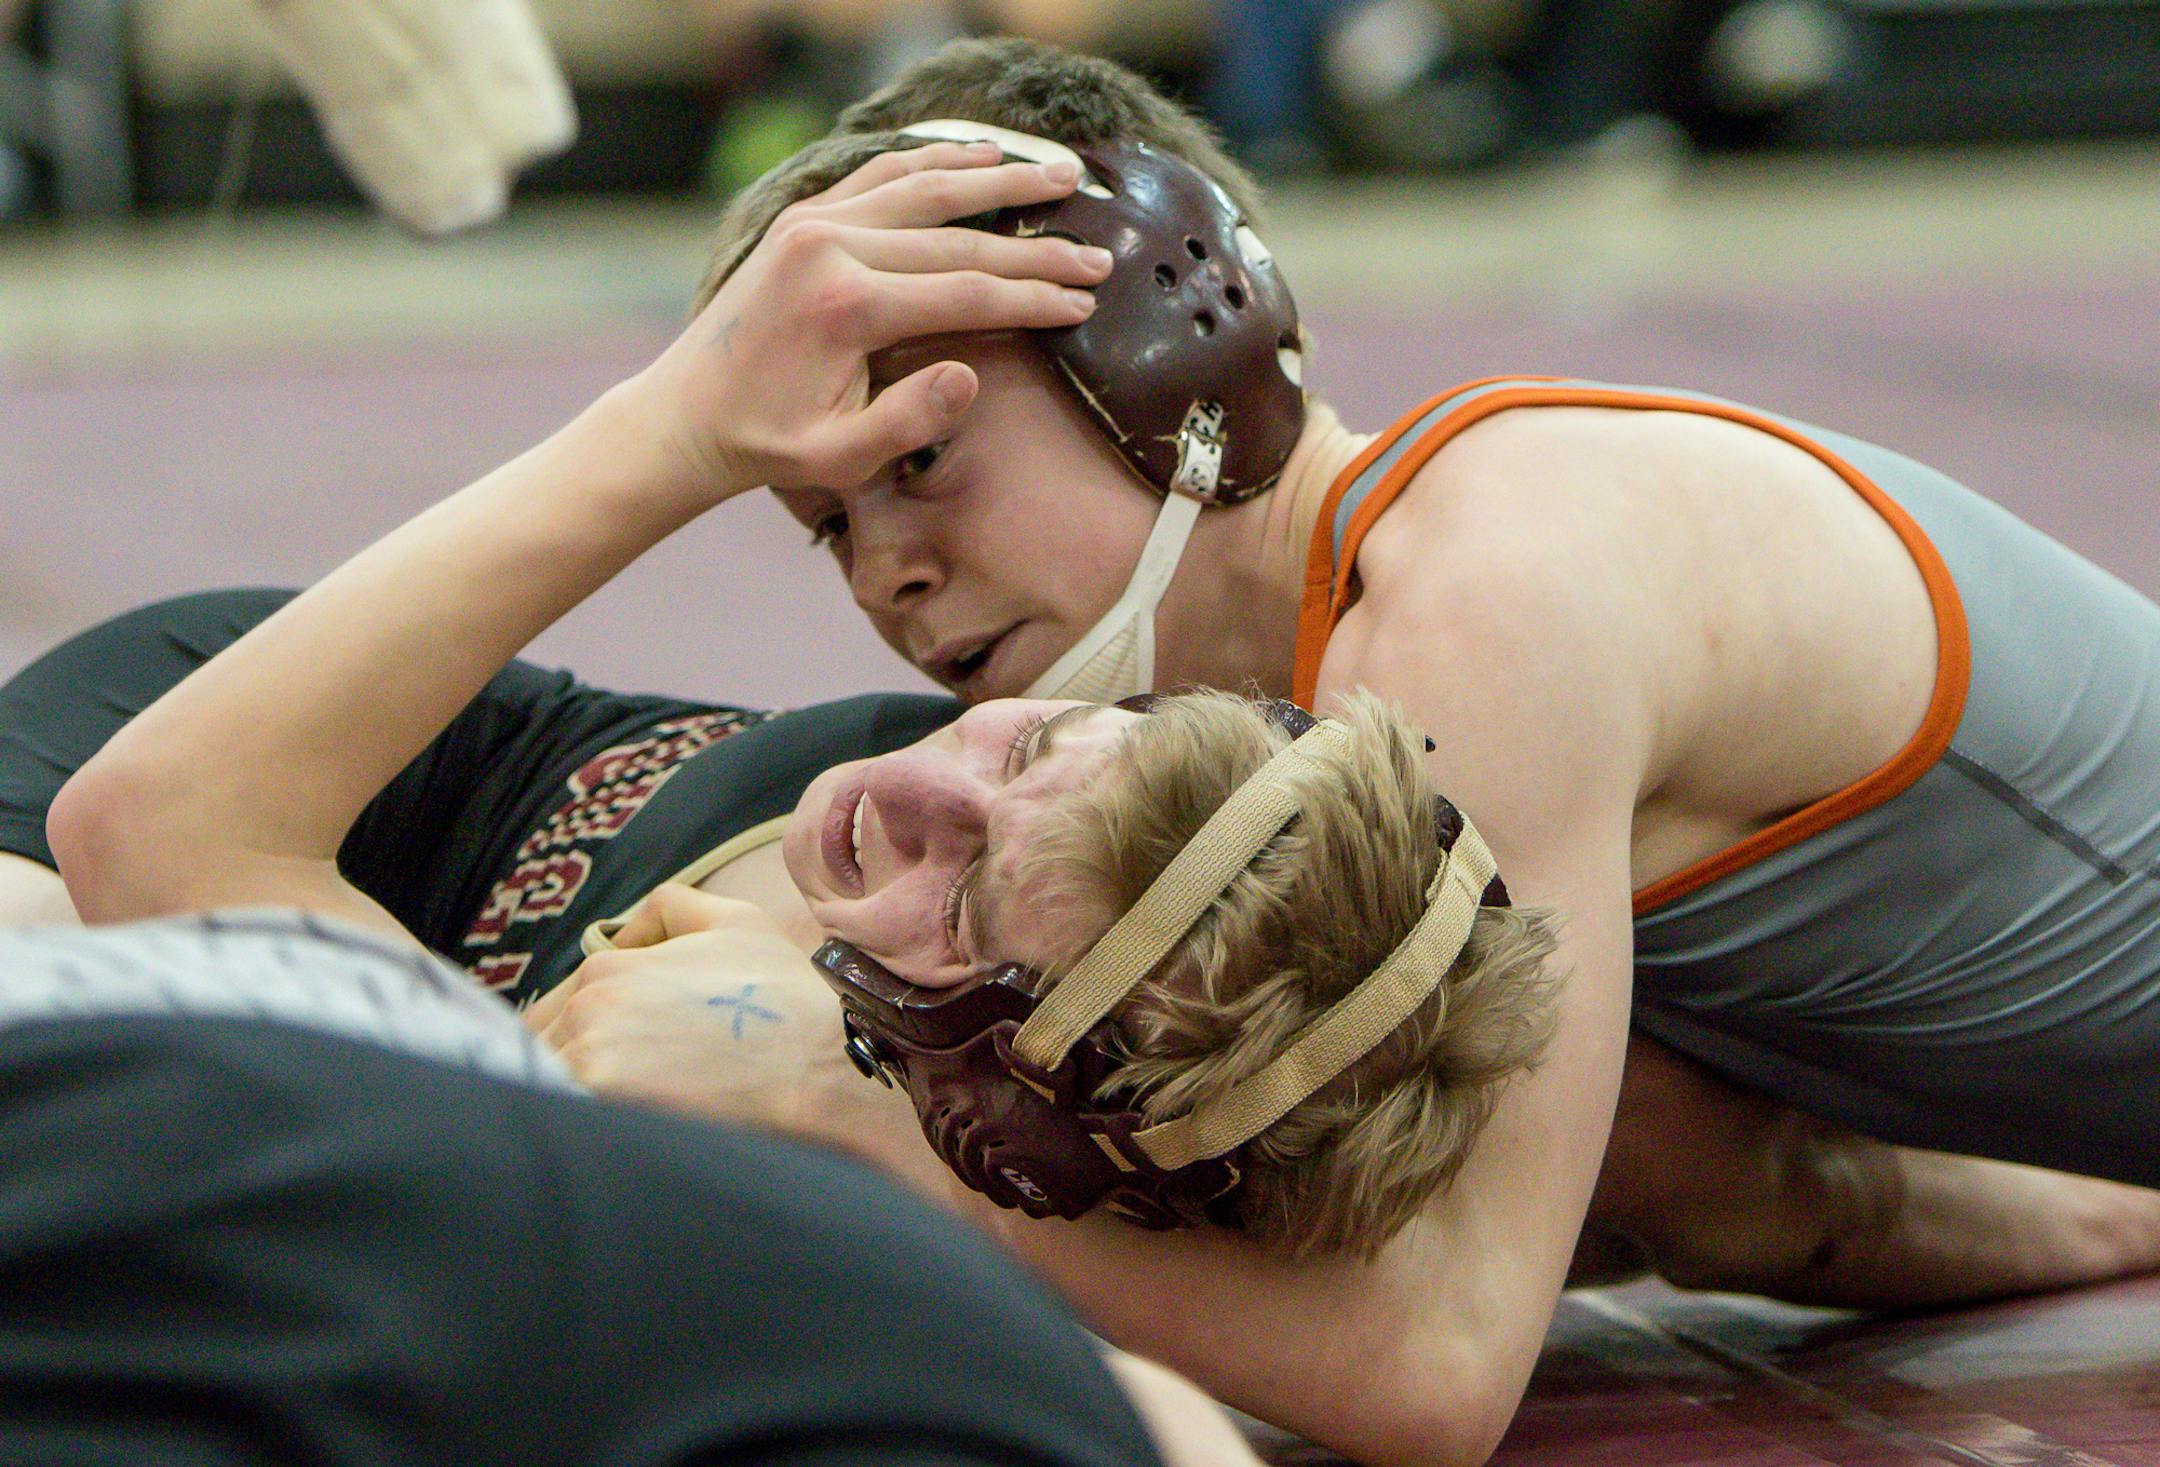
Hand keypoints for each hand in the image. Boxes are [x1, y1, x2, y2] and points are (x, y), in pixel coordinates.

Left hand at [526, 886, 863, 1134]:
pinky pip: (568, 1121)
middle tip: (620, 1092)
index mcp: (607, 969)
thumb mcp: (736, 920)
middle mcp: (588, 1012)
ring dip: (573, 1099)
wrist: (824, 1069)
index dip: (575, 1038)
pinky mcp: (604, 1110)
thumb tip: (624, 935)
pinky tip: (619, 1135)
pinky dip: (582, 1128)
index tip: (610, 1063)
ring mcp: (590, 1064)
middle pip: (541, 1053)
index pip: (550, 1014)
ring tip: (623, 1115)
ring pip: (549, 1087)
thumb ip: (668, 909)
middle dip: (570, 1069)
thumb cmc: (786, 999)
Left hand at [628, 140, 1111, 504]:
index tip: (1085, 302)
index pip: (966, 292)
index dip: (1033, 298)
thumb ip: (908, 421)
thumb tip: (972, 377)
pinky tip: (982, 155)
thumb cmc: (769, 445)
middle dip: (1036, 248)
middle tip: (1098, 255)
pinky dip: (935, 162)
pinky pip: (883, 176)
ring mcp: (814, 222)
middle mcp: (830, 246)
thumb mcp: (840, 457)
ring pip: (926, 188)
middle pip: (957, 238)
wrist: (687, 413)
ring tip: (1062, 174)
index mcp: (845, 305)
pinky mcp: (804, 217)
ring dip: (999, 179)